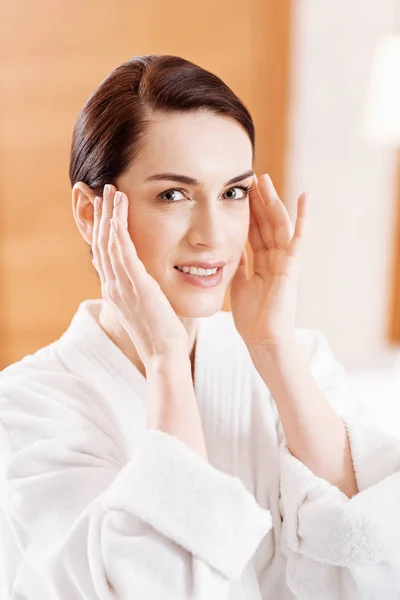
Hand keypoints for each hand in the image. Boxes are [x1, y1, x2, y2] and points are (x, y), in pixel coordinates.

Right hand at [91, 184, 189, 366]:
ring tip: (112, 191)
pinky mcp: (136, 286)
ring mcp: (121, 286)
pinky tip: (118, 214)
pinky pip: (123, 253)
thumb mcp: (146, 306)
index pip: (103, 252)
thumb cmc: (161, 332)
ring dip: (110, 215)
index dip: (101, 228)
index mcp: (115, 290)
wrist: (164, 354)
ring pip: (109, 243)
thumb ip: (140, 289)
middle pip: (101, 243)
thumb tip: (143, 277)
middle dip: (102, 215)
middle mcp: (113, 286)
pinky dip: (119, 231)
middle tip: (103, 190)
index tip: (103, 207)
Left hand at [230, 174, 307, 348]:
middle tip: (251, 176)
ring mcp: (285, 260)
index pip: (253, 230)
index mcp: (261, 262)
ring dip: (272, 201)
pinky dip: (302, 218)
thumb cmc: (251, 317)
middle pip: (265, 222)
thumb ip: (238, 265)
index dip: (247, 211)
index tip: (238, 191)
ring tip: (264, 180)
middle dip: (258, 200)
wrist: (261, 338)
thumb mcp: (238, 284)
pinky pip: (299, 239)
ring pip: (278, 225)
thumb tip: (228, 250)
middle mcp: (274, 258)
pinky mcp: (292, 266)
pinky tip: (304, 197)